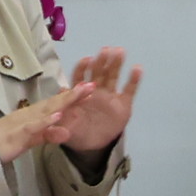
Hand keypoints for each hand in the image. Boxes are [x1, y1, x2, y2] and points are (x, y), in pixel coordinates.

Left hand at [1, 47, 138, 160]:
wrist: (94, 145)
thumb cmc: (76, 133)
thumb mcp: (64, 130)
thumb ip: (58, 123)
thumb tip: (58, 105)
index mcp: (80, 94)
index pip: (80, 77)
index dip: (83, 68)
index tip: (87, 60)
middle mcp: (95, 90)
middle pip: (98, 72)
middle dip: (101, 61)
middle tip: (106, 50)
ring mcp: (110, 96)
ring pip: (113, 76)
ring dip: (116, 64)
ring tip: (120, 52)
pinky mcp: (123, 104)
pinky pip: (129, 90)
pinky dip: (134, 80)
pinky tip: (137, 68)